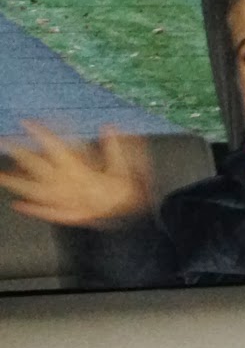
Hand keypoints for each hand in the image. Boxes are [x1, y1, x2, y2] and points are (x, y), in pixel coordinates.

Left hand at [0, 121, 152, 226]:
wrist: (128, 224)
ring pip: (35, 190)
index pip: (56, 148)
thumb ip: (115, 147)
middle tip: (6, 141)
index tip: (28, 123)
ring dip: (16, 183)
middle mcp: (67, 186)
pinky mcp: (67, 214)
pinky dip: (32, 208)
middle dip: (20, 153)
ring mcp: (64, 201)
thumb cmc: (127, 196)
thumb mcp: (125, 168)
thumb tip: (109, 127)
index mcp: (80, 172)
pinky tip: (19, 204)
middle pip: (38, 167)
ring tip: (1, 176)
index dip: (41, 133)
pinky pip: (45, 211)